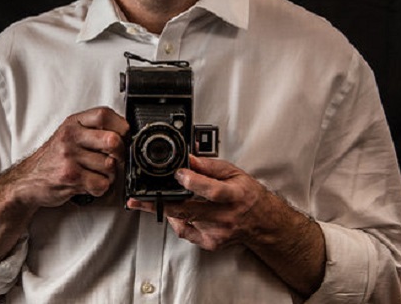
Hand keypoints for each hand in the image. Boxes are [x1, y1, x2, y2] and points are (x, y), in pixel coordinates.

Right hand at [0, 106, 128, 209]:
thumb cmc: (54, 157)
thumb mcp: (70, 134)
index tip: (124, 136)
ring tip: (97, 173)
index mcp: (74, 122)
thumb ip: (93, 129)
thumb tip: (126, 133)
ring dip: (110, 174)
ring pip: (110, 165)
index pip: (105, 114)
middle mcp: (71, 136)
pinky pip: (101, 183)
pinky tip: (91, 183)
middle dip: (120, 153)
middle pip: (112, 140)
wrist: (27, 180)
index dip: (121, 126)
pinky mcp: (70, 176)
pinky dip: (101, 187)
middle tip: (115, 159)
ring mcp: (69, 156)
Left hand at [127, 155, 264, 250]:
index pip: (212, 190)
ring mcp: (216, 233)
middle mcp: (225, 217)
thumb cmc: (248, 195)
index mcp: (234, 195)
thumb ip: (210, 165)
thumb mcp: (233, 173)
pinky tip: (174, 210)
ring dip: (165, 208)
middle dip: (160, 202)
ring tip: (151, 199)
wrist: (261, 223)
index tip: (178, 173)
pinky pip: (185, 231)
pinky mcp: (210, 243)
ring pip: (183, 220)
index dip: (193, 181)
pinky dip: (176, 219)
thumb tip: (189, 158)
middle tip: (139, 198)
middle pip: (189, 210)